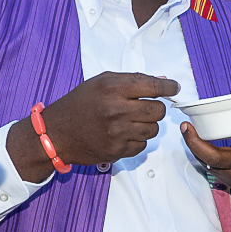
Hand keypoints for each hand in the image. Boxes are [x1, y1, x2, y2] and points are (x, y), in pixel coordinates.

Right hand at [10, 71, 180, 176]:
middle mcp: (115, 110)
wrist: (56, 133)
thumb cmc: (78, 104)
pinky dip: (137, 140)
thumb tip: (163, 82)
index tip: (174, 88)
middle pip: (158, 110)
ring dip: (148, 125)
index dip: (168, 87)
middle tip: (147, 107)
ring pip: (153, 130)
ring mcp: (116, 133)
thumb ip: (131, 81)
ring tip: (132, 121)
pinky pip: (142, 145)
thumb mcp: (101, 83)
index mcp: (112, 88)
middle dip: (157, 108)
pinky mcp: (116, 150)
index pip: (152, 86)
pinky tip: (123, 134)